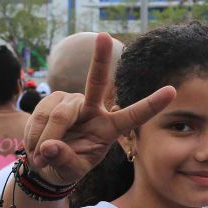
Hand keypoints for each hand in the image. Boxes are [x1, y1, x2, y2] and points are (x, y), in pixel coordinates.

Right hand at [24, 33, 175, 184]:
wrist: (44, 161)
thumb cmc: (66, 166)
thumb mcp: (70, 171)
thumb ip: (64, 161)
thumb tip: (50, 148)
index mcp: (111, 128)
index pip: (134, 115)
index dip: (152, 104)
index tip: (172, 91)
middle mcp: (95, 109)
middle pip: (97, 82)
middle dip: (101, 59)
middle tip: (105, 36)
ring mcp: (74, 102)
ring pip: (61, 115)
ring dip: (47, 138)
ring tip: (42, 156)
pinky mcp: (54, 98)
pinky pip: (42, 114)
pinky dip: (35, 133)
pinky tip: (36, 144)